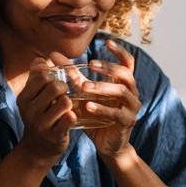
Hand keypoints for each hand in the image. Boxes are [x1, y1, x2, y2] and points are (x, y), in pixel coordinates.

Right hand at [13, 54, 75, 166]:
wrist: (37, 149)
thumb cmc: (39, 116)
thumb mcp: (33, 98)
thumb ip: (36, 77)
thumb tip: (40, 59)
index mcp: (24, 98)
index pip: (41, 75)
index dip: (53, 74)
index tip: (55, 81)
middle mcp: (29, 110)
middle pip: (55, 86)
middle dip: (64, 88)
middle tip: (64, 94)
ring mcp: (41, 124)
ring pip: (65, 101)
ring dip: (70, 103)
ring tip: (67, 107)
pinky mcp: (54, 136)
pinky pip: (69, 118)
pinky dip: (72, 116)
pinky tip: (70, 118)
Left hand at [81, 40, 140, 157]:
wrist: (107, 145)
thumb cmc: (96, 115)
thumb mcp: (84, 94)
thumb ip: (73, 76)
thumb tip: (54, 55)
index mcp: (123, 83)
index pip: (128, 62)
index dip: (119, 51)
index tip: (107, 41)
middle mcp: (131, 92)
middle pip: (125, 73)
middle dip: (108, 67)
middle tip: (90, 64)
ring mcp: (131, 107)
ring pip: (121, 91)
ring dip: (102, 87)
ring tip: (84, 87)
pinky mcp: (126, 122)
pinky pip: (116, 113)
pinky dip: (102, 109)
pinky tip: (88, 107)